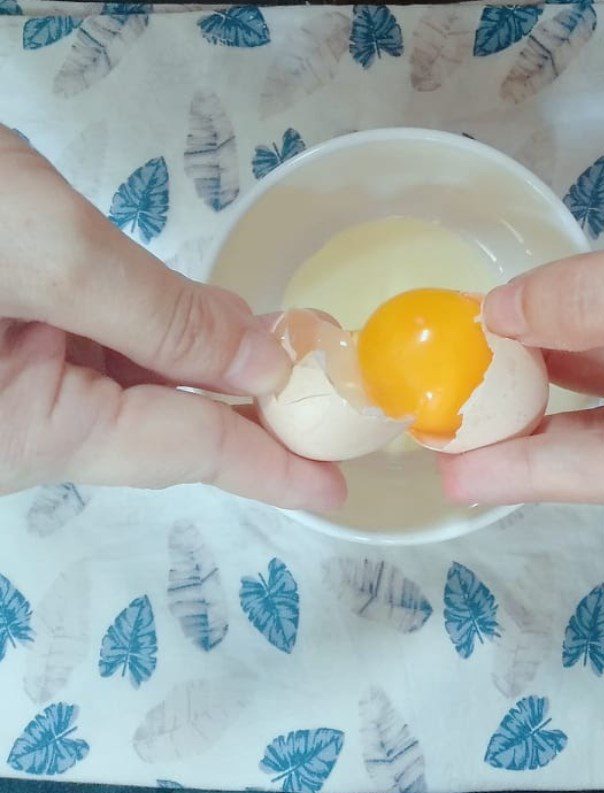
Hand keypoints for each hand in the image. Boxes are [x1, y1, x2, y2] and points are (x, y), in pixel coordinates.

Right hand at [0, 126, 343, 510]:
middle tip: (329, 395)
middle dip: (252, 407)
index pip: (184, 450)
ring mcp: (15, 381)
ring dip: (215, 367)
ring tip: (288, 355)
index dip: (271, 468)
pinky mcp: (13, 339)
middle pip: (167, 424)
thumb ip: (159, 315)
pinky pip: (109, 351)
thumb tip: (261, 360)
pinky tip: (213, 326)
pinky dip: (167, 337)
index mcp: (26, 428)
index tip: (334, 490)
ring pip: (141, 385)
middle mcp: (23, 421)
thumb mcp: (42, 253)